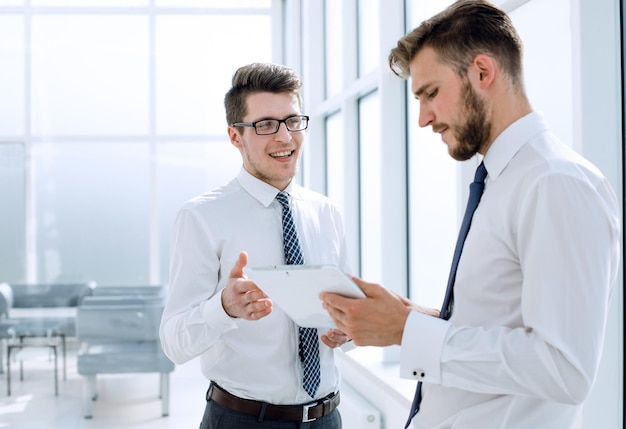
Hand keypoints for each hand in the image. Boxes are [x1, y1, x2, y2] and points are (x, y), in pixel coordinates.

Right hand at [221, 251, 271, 319]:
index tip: (263, 282)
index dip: (254, 284)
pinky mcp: (247, 315)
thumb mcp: (234, 274)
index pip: (246, 285)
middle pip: (250, 297)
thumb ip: (240, 264)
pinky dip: (262, 313)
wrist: (226, 303)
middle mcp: (239, 298)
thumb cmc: (233, 286)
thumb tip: (243, 253)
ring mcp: (243, 307)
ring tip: (270, 302)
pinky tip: (269, 309)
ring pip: (253, 307)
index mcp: (237, 287)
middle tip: (268, 292)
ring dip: (261, 305)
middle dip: (259, 295)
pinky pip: (255, 316)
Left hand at [320, 275, 437, 345]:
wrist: (404, 327)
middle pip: (333, 312)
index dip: (326, 296)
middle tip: (326, 301)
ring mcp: (355, 334)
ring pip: (337, 323)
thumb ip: (360, 284)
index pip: (333, 301)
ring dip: (333, 315)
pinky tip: (345, 319)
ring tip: (334, 309)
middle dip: (328, 305)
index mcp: (354, 309)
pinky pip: (346, 332)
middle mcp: (352, 323)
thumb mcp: (377, 290)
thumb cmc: (394, 308)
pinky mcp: (359, 341)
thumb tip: (348, 278)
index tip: (323, 294)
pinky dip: (342, 325)